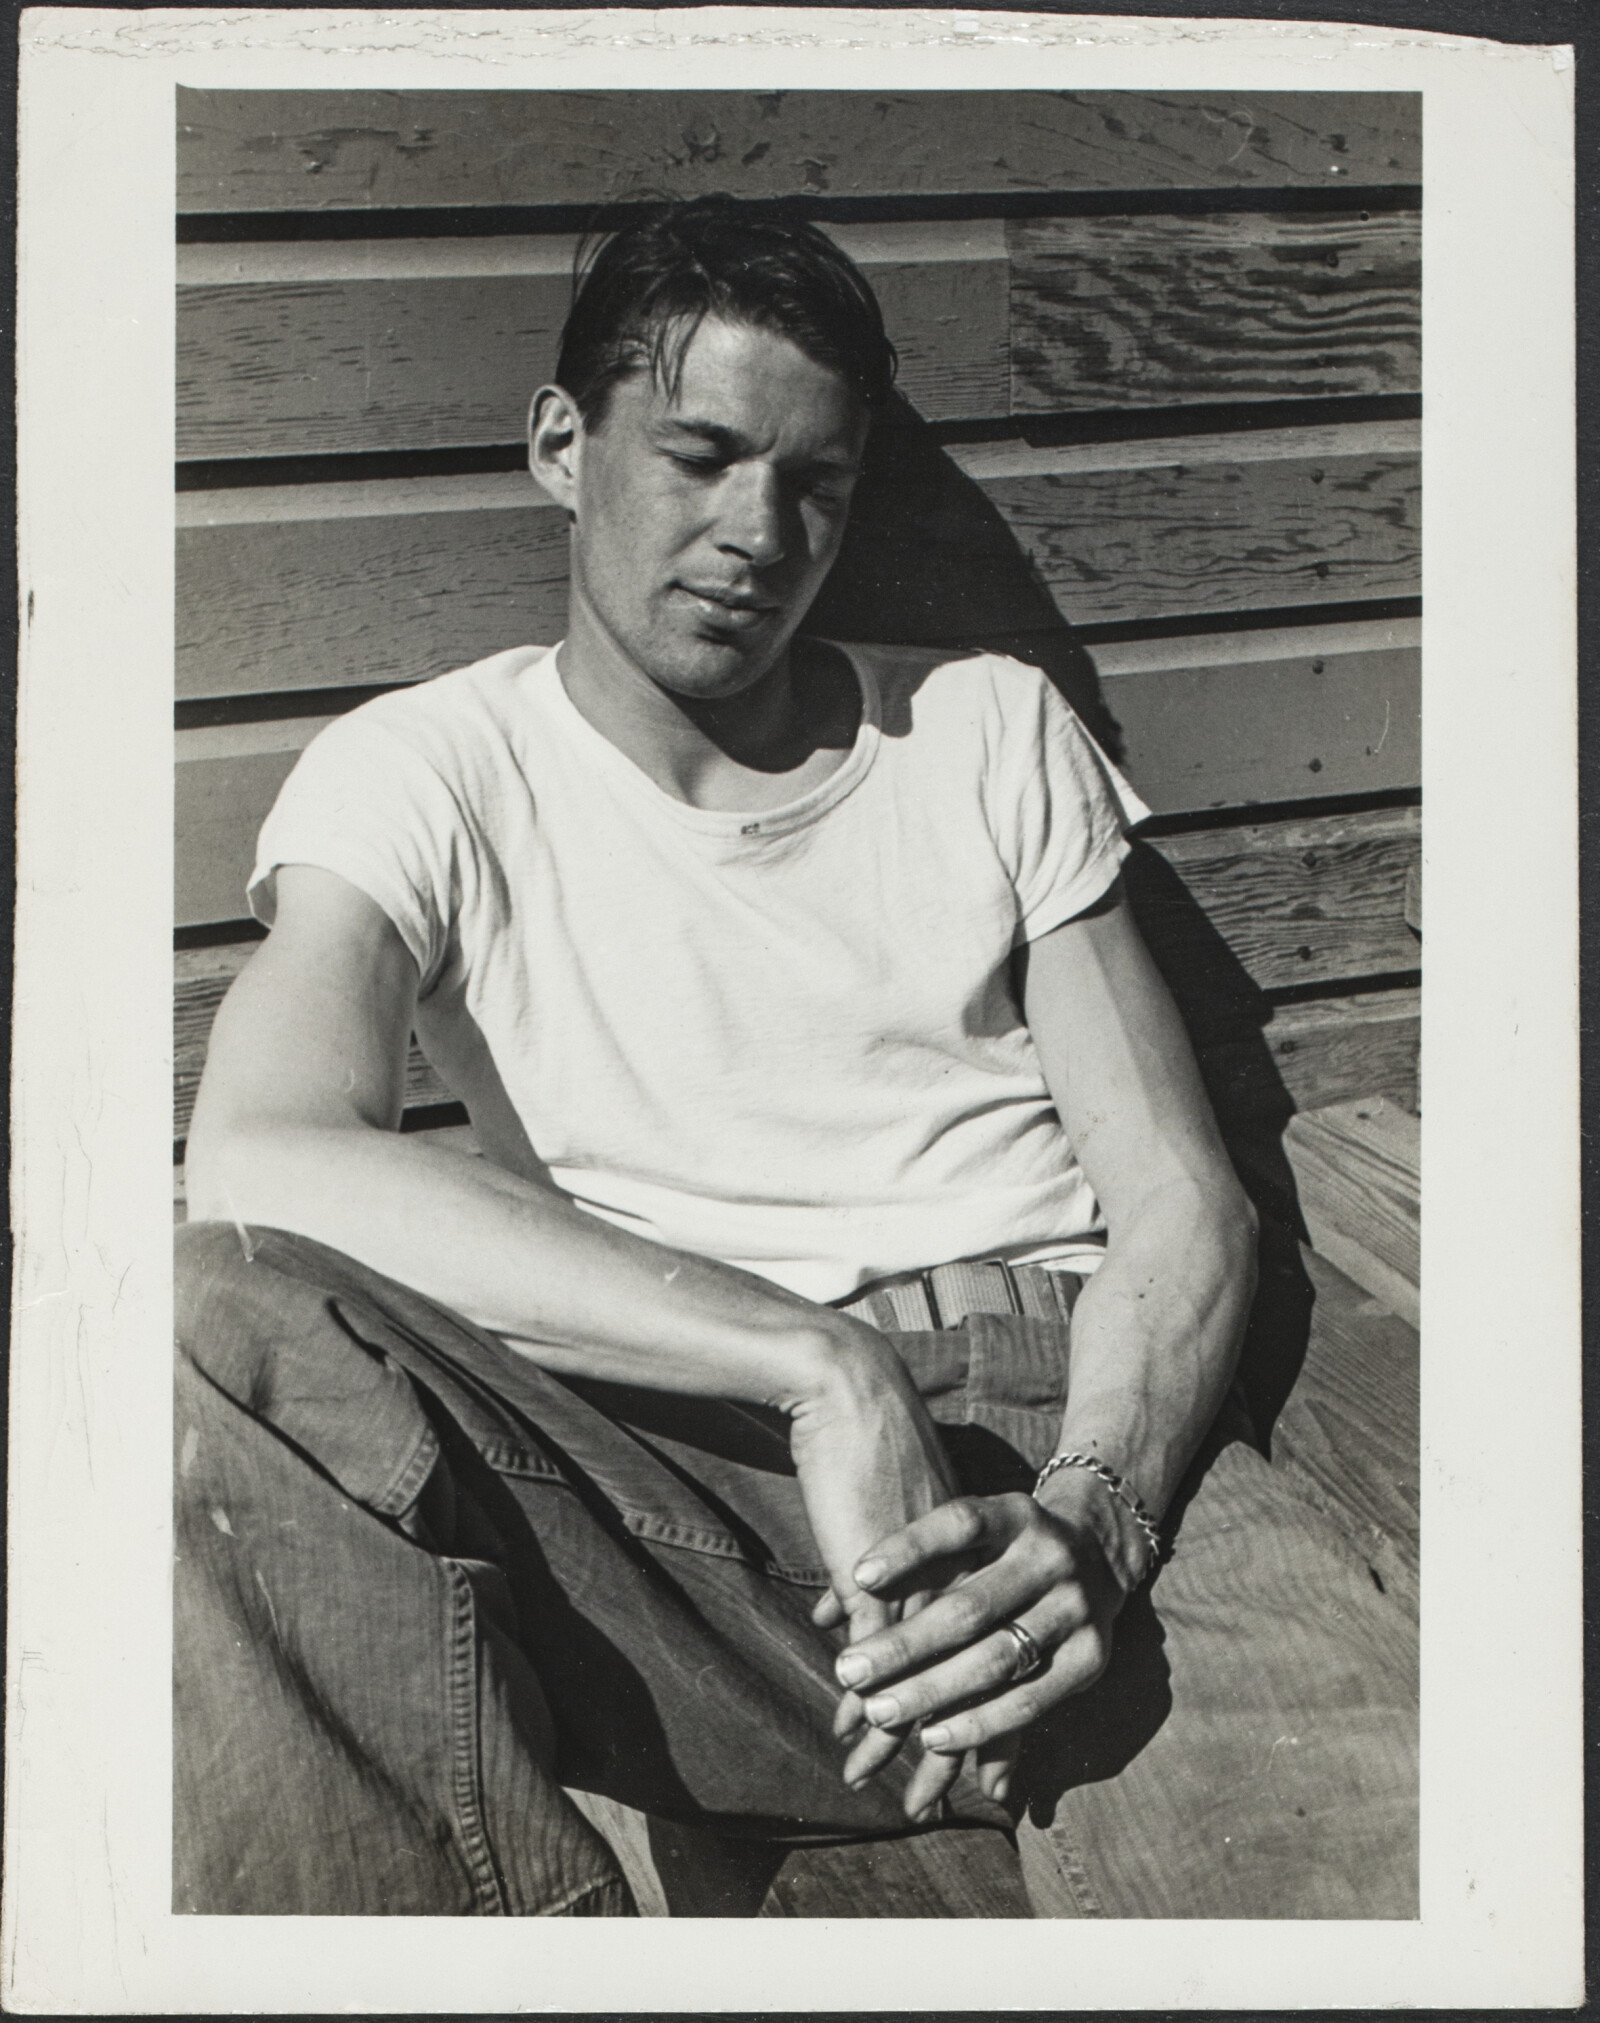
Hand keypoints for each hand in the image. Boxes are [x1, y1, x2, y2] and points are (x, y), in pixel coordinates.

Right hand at [785, 1328, 960, 1786]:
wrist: (852, 1392)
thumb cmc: (879, 1450)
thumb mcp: (913, 1513)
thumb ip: (924, 1566)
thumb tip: (909, 1608)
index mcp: (985, 1563)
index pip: (995, 1658)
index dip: (980, 1718)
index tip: (968, 1765)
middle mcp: (967, 1577)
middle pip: (969, 1682)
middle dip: (943, 1748)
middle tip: (930, 1804)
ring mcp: (927, 1579)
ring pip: (926, 1679)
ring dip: (899, 1735)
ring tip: (880, 1782)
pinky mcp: (882, 1575)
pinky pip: (878, 1653)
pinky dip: (866, 1700)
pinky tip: (853, 1729)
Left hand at [825, 1484, 1128, 1818]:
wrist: (1099, 1553)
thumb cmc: (1006, 1547)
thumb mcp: (978, 1532)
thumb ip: (920, 1561)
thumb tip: (825, 1613)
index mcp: (1015, 1514)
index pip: (960, 1524)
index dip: (909, 1548)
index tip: (856, 1576)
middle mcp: (1050, 1556)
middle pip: (969, 1608)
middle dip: (903, 1647)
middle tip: (847, 1672)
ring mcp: (1075, 1608)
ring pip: (994, 1660)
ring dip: (931, 1693)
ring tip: (877, 1714)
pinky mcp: (1092, 1657)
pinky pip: (1029, 1701)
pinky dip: (979, 1723)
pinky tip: (933, 1736)